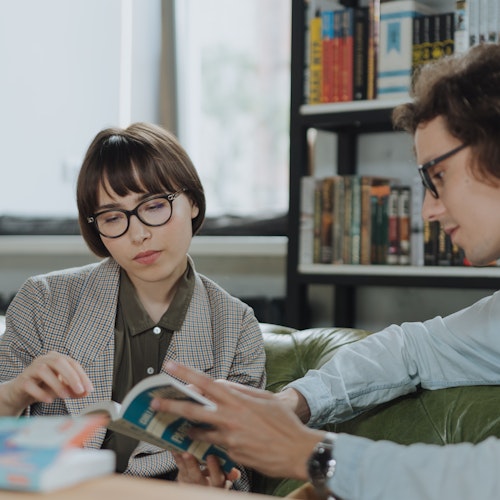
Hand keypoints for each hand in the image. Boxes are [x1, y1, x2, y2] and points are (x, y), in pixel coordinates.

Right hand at [0, 351, 92, 414]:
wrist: (21, 393)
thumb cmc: (45, 387)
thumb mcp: (62, 388)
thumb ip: (74, 390)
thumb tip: (86, 393)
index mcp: (56, 358)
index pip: (72, 363)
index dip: (82, 376)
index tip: (89, 389)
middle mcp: (44, 359)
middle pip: (59, 362)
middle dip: (72, 376)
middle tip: (79, 390)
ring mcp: (31, 369)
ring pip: (43, 371)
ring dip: (57, 384)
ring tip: (65, 396)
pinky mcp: (21, 381)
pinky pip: (30, 384)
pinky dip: (40, 393)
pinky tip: (49, 400)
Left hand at [151, 361, 326, 479]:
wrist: (297, 451)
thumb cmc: (284, 423)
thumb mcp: (265, 399)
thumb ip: (241, 390)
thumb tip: (221, 383)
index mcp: (238, 400)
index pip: (206, 383)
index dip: (186, 374)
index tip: (170, 366)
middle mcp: (230, 418)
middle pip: (193, 410)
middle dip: (170, 405)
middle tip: (153, 403)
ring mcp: (229, 438)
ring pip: (199, 431)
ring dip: (187, 427)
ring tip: (177, 425)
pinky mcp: (232, 454)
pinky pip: (213, 445)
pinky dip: (207, 441)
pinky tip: (203, 439)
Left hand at [173, 452, 239, 487]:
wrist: (201, 488)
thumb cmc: (217, 478)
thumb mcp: (226, 478)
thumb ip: (230, 474)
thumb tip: (236, 472)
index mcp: (217, 484)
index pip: (217, 478)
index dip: (214, 469)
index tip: (211, 456)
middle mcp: (203, 486)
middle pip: (197, 478)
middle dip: (192, 465)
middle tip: (188, 454)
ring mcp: (191, 483)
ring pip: (185, 473)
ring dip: (181, 461)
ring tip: (179, 450)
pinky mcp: (182, 479)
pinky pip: (179, 469)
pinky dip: (176, 458)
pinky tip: (174, 449)